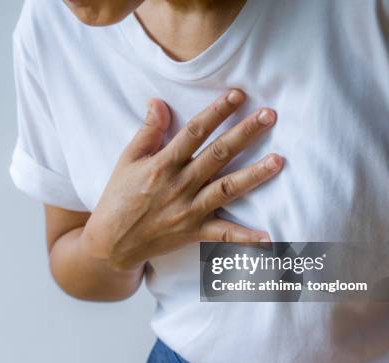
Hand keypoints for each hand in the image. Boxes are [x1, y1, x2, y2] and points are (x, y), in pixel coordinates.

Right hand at [80, 89, 282, 271]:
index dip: (216, 112)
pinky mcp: (193, 233)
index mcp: (163, 165)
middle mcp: (179, 185)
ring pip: (226, 189)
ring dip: (254, 175)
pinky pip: (222, 235)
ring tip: (278, 161)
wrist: (111, 243)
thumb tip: (158, 102)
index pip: (194, 132)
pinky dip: (245, 238)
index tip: (238, 95)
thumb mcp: (127, 160)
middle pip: (217, 155)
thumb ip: (147, 132)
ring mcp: (188, 210)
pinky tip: (268, 237)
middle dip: (244, 133)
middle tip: (269, 115)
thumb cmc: (117, 198)